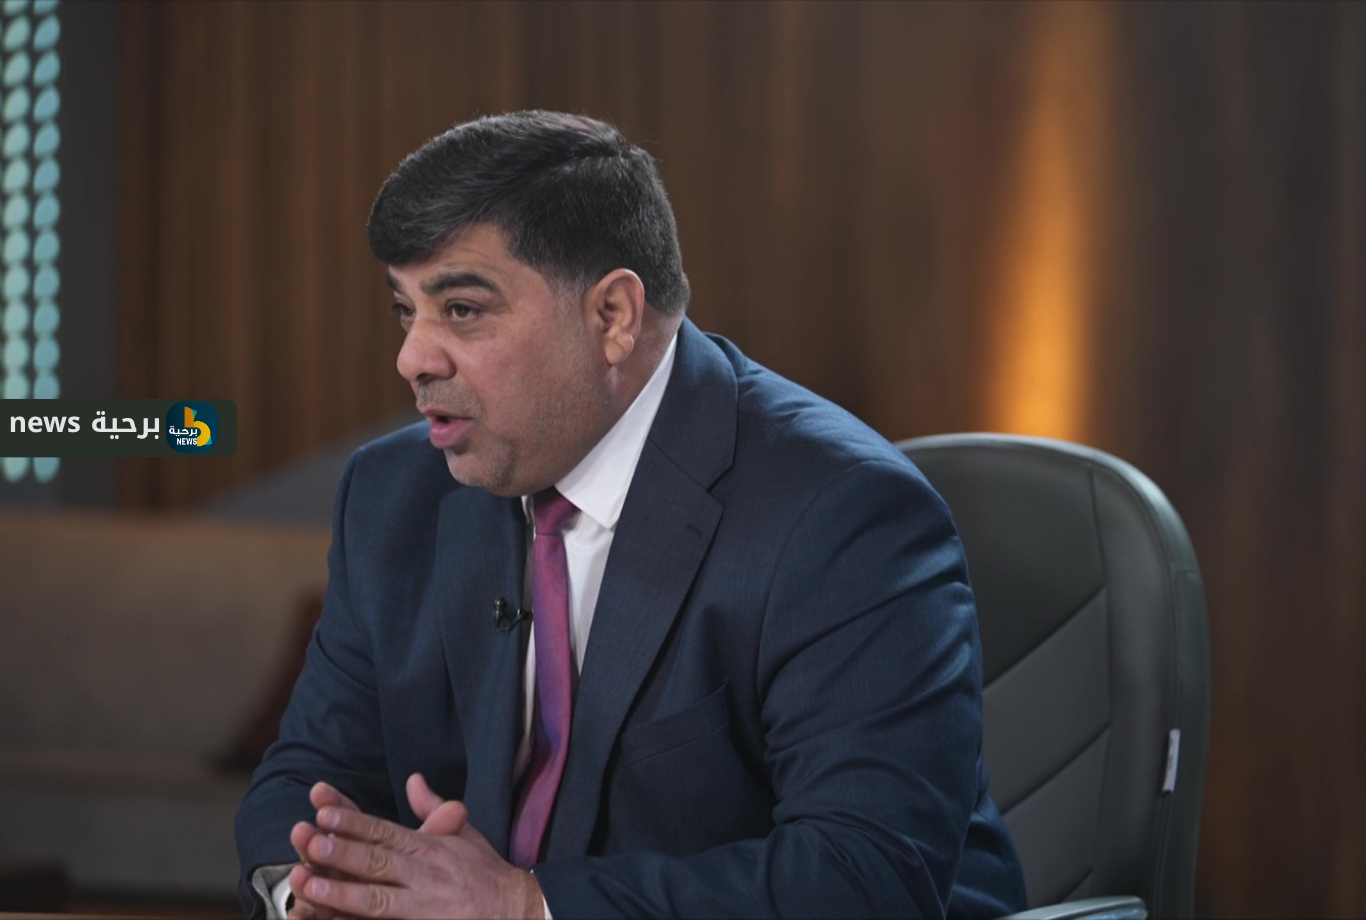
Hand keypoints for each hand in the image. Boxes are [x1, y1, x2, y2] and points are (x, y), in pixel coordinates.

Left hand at [290, 774, 542, 918]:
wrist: (517, 911)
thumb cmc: (485, 874)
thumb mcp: (464, 836)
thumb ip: (433, 810)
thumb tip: (412, 780)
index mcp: (430, 849)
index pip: (385, 831)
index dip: (354, 821)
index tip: (324, 810)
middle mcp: (424, 875)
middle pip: (376, 861)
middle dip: (341, 851)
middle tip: (309, 840)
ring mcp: (423, 907)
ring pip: (376, 899)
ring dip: (341, 891)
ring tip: (308, 884)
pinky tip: (332, 919)